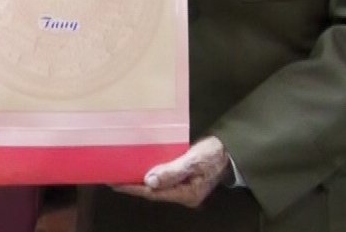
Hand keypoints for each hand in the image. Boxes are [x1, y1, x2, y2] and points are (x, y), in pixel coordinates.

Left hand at [112, 136, 228, 207]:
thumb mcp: (195, 159)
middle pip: (154, 193)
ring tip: (122, 174)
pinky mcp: (186, 181)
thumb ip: (173, 170)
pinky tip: (142, 170)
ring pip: (158, 187)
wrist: (232, 150)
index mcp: (187, 193)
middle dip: (133, 187)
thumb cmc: (215, 153)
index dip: (133, 188)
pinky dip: (151, 176)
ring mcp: (186, 189)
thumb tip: (149, 181)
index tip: (115, 183)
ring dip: (140, 182)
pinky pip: (164, 180)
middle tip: (112, 178)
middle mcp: (184, 195)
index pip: (154, 193)